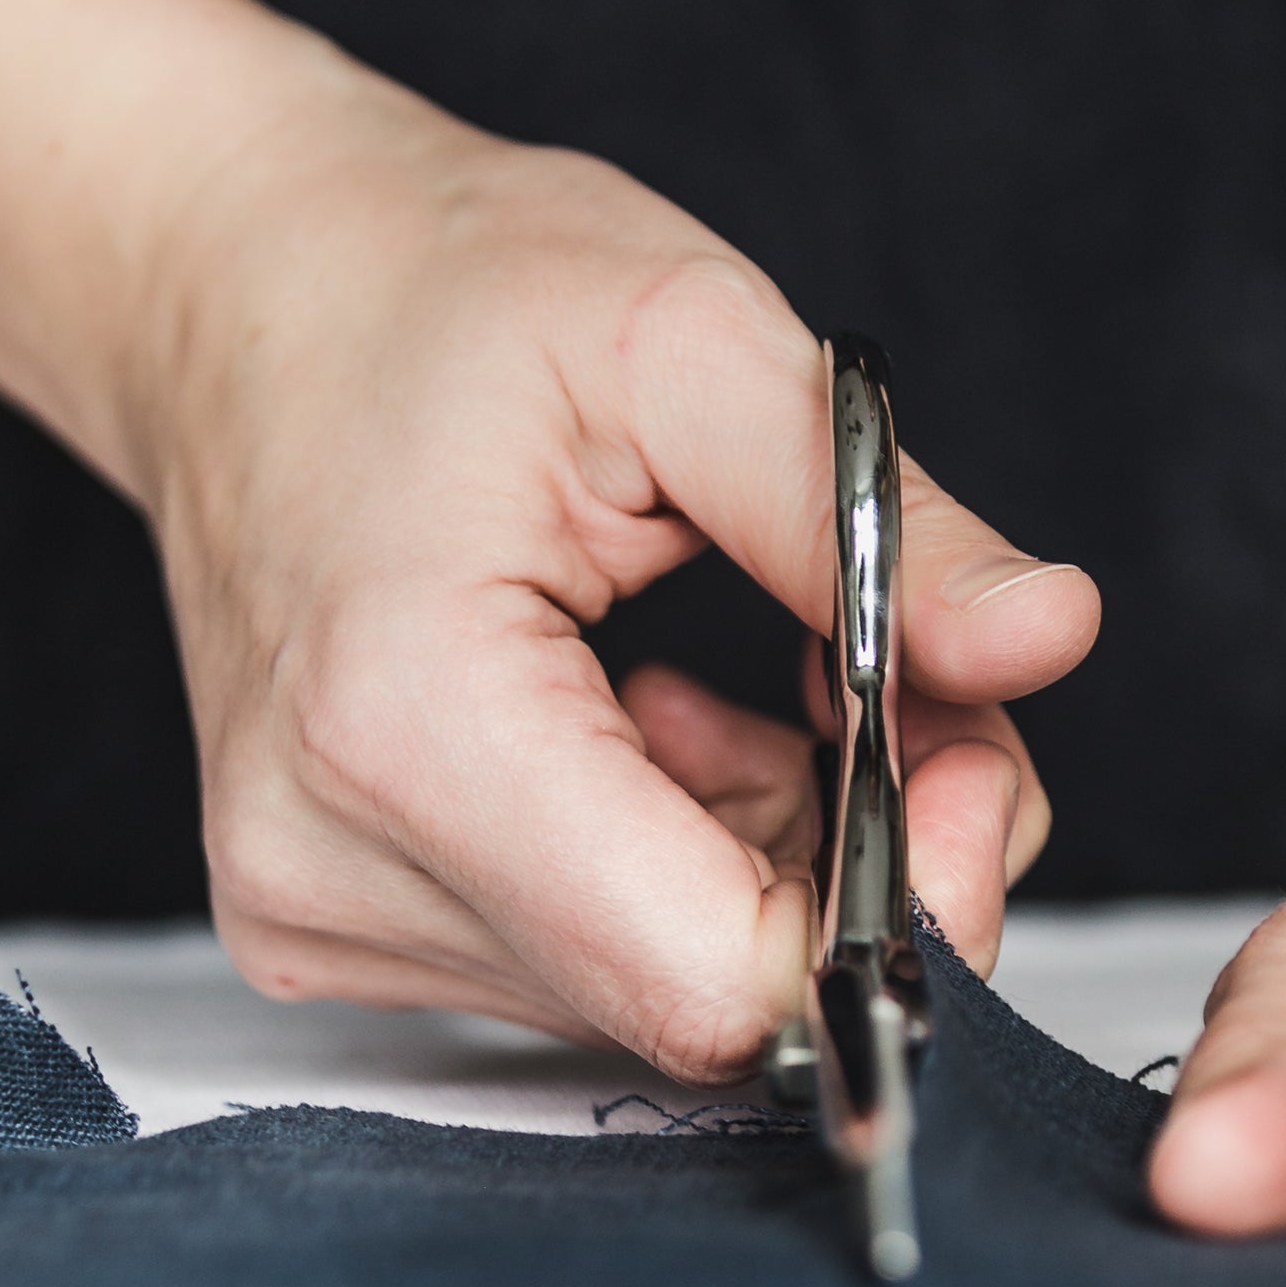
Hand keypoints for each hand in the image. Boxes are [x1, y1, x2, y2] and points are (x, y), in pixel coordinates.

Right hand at [126, 65, 1095, 1076]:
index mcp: (403, 723)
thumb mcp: (691, 339)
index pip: (713, 977)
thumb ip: (881, 519)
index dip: (896, 903)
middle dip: (858, 865)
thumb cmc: (436, 286)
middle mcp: (331, 867)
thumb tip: (1051, 636)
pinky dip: (686, 865)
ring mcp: (317, 917)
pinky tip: (657, 725)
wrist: (234, 289)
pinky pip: (595, 966)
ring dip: (776, 859)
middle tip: (883, 678)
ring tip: (748, 681)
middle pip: (706, 1000)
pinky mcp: (334, 931)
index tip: (958, 750)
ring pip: (666, 993)